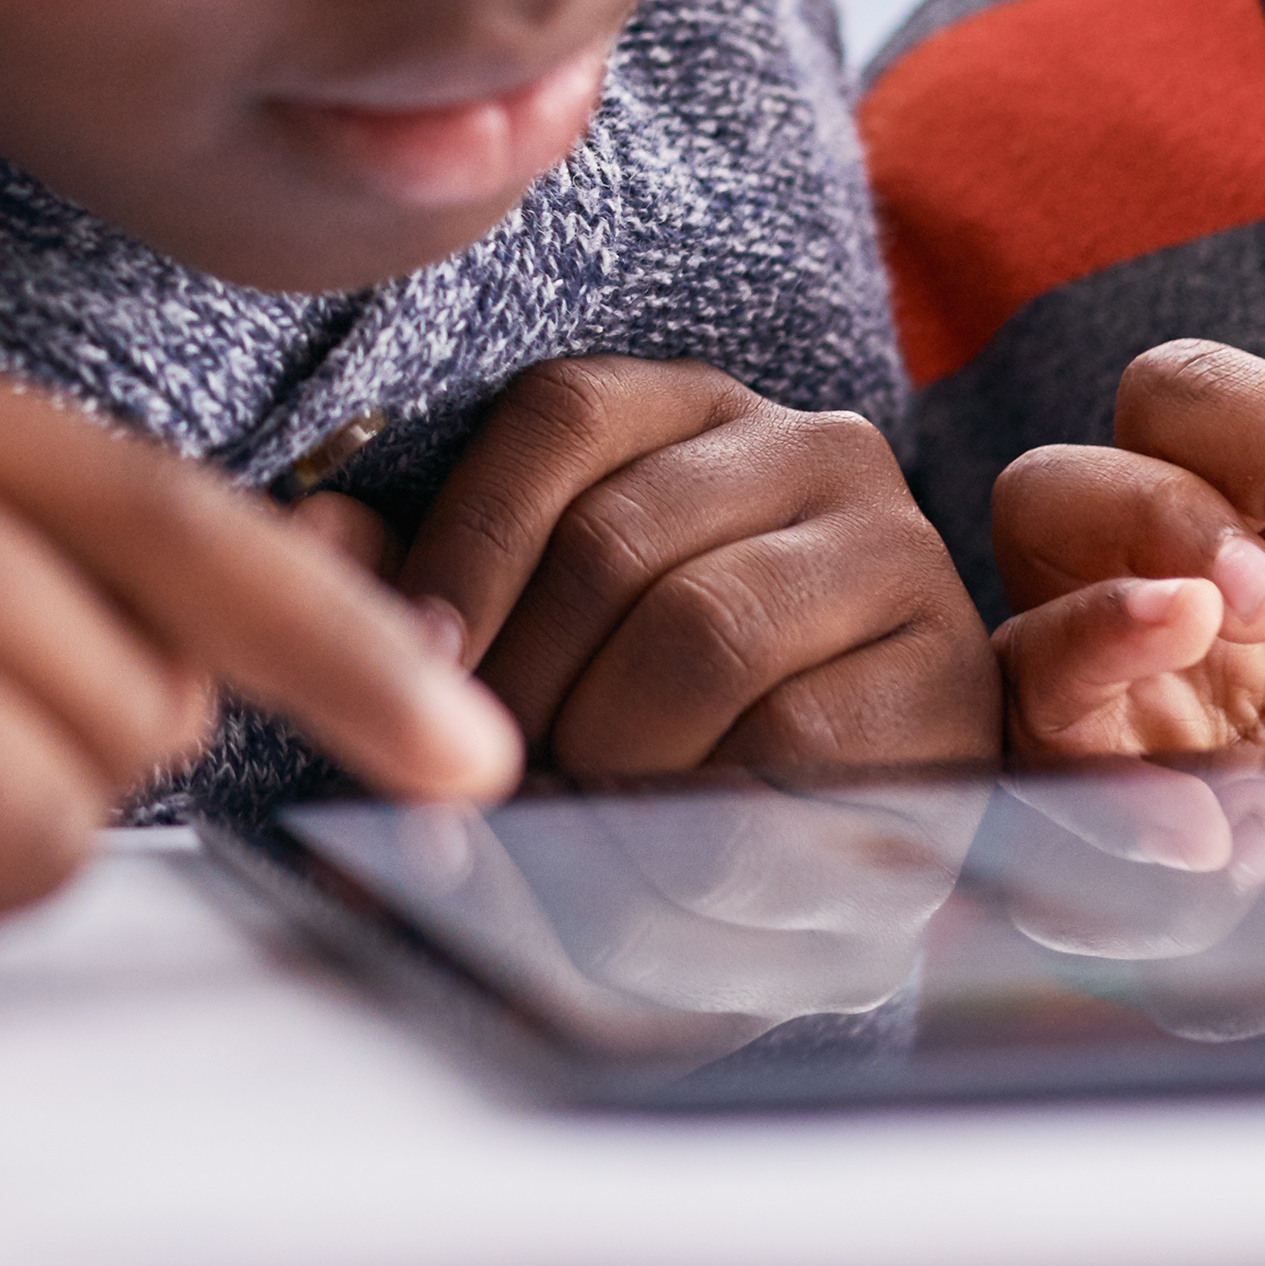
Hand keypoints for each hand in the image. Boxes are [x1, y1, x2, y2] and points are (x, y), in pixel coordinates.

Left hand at [330, 356, 991, 777]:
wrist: (826, 843)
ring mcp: (897, 554)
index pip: (556, 421)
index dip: (464, 546)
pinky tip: (666, 858)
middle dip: (523, 689)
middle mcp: (813, 446)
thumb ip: (425, 585)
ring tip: (574, 817)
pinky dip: (696, 820)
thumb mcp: (535, 635)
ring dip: (604, 757)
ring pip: (700, 637)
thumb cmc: (649, 722)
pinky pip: (792, 740)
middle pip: (614, 544)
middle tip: (487, 780)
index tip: (410, 664)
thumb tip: (313, 535)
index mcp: (690, 406)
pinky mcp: (951, 677)